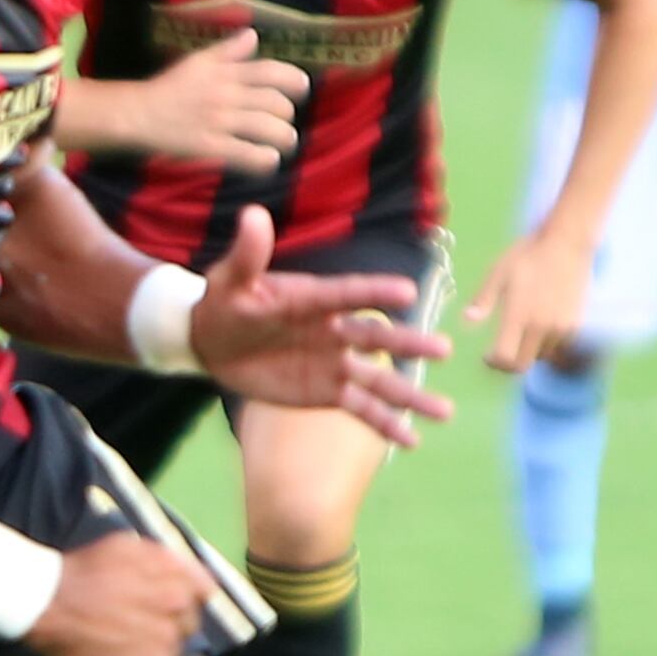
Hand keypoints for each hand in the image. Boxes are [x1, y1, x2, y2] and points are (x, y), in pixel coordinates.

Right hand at [24, 532, 213, 655]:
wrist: (48, 604)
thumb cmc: (84, 571)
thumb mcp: (127, 546)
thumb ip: (163, 559)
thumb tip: (190, 574)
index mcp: (178, 576)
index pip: (203, 593)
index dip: (183, 598)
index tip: (162, 604)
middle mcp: (180, 607)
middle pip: (189, 624)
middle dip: (168, 623)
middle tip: (135, 623)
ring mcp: (167, 642)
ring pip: (173, 650)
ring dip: (154, 648)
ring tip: (122, 642)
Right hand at [130, 28, 306, 171]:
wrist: (137, 114)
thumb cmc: (169, 88)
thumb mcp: (197, 61)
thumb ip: (227, 50)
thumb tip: (253, 35)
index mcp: (224, 73)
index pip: (270, 71)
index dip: (293, 79)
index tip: (302, 87)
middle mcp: (226, 94)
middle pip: (275, 102)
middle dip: (287, 114)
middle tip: (284, 121)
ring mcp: (219, 121)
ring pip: (267, 128)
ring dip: (284, 138)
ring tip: (285, 143)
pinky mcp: (210, 146)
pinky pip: (247, 154)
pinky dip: (264, 159)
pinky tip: (268, 160)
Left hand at [184, 206, 457, 446]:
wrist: (211, 341)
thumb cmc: (223, 302)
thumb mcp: (231, 280)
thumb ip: (248, 254)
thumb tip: (252, 214)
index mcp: (314, 299)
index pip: (349, 294)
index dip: (376, 294)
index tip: (407, 293)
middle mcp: (333, 330)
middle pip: (376, 338)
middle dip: (409, 344)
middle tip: (445, 350)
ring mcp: (334, 363)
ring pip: (379, 379)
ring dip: (410, 394)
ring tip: (445, 411)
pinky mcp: (327, 391)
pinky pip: (361, 408)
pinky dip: (386, 424)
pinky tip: (412, 442)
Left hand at [464, 228, 591, 375]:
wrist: (567, 244)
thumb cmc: (527, 255)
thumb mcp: (499, 273)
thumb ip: (484, 299)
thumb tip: (467, 321)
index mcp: (519, 315)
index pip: (505, 357)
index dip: (493, 362)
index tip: (487, 355)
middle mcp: (541, 327)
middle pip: (522, 365)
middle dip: (508, 364)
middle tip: (500, 353)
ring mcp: (561, 328)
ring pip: (540, 357)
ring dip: (528, 352)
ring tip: (521, 334)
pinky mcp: (575, 325)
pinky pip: (557, 347)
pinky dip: (546, 345)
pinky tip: (539, 327)